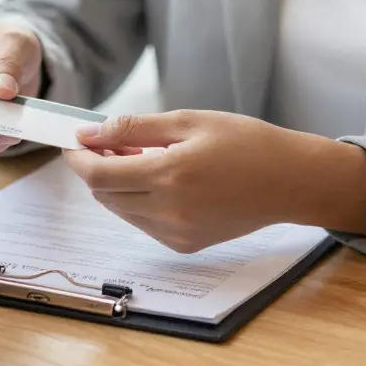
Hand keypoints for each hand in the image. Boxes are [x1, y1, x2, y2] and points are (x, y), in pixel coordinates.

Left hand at [64, 111, 365, 252]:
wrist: (291, 182)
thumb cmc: (246, 143)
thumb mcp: (189, 122)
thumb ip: (134, 129)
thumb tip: (90, 133)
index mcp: (169, 176)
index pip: (99, 175)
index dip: (79, 157)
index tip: (74, 141)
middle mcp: (169, 211)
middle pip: (104, 195)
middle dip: (97, 168)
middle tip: (109, 142)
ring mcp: (176, 233)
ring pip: (120, 210)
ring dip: (117, 185)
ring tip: (140, 157)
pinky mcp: (185, 244)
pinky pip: (143, 222)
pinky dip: (138, 201)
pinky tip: (159, 179)